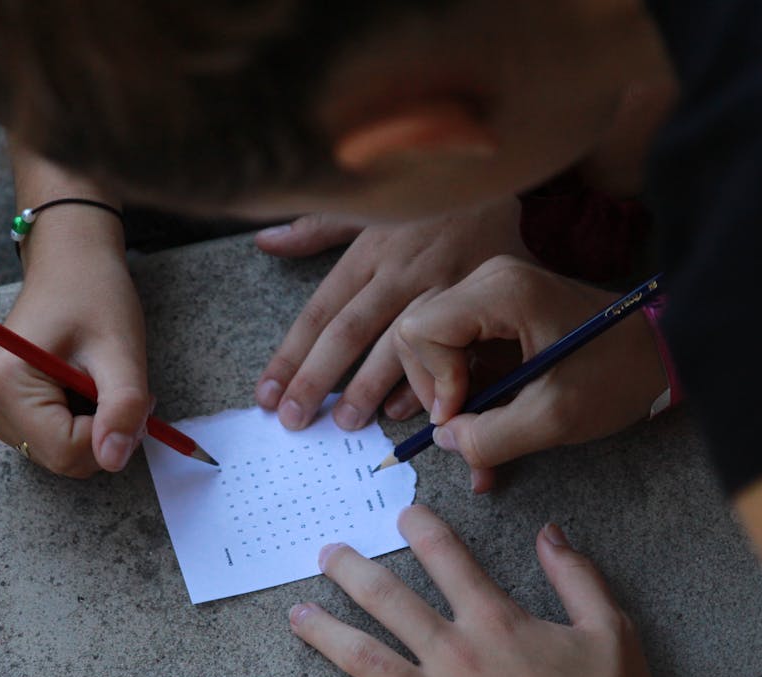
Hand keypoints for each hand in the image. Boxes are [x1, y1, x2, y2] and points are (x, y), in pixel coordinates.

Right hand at [0, 249, 150, 476]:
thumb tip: (113, 461)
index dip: (111, 433)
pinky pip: (52, 440)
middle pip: (62, 458)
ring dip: (92, 427)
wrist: (71, 267)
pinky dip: (78, 423)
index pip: (68, 452)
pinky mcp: (3, 409)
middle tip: (115, 384)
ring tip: (95, 379)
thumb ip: (122, 407)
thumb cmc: (93, 296)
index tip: (129, 396)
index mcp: (6, 385)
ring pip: (60, 453)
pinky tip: (79, 387)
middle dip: (102, 430)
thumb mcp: (120, 351)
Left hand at [253, 197, 531, 431]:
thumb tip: (265, 242)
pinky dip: (432, 376)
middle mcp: (401, 271)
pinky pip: (457, 345)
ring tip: (346, 422)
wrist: (496, 170)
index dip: (290, 356)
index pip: (319, 312)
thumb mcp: (369, 202)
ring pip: (400, 342)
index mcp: (369, 251)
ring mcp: (443, 285)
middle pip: (350, 332)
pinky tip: (404, 407)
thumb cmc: (426, 193)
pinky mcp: (482, 296)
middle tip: (294, 419)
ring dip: (370, 385)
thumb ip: (317, 227)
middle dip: (317, 379)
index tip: (266, 394)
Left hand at [288, 505, 660, 676]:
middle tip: (325, 555)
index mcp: (493, 620)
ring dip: (325, 632)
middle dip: (349, 570)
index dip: (420, 528)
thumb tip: (550, 533)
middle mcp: (453, 654)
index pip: (445, 557)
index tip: (401, 515)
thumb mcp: (608, 627)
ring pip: (363, 658)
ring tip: (297, 614)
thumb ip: (576, 575)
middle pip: (386, 599)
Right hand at [395, 257, 667, 491]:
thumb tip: (445, 441)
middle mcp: (488, 279)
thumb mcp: (554, 418)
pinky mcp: (497, 309)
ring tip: (475, 439)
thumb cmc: (617, 375)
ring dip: (448, 397)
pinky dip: (464, 390)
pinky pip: (457, 349)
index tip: (463, 414)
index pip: (421, 331)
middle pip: (417, 333)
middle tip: (466, 427)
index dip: (432, 380)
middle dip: (434, 389)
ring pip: (431, 344)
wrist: (664, 350)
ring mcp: (491, 291)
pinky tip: (483, 427)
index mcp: (502, 291)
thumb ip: (490, 438)